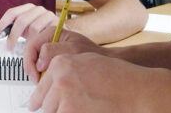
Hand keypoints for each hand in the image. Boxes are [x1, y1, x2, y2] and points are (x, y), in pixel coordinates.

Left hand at [0, 3, 58, 51]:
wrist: (60, 36)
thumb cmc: (40, 35)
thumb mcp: (26, 31)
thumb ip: (15, 29)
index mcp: (28, 8)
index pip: (12, 12)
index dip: (3, 23)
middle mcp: (38, 9)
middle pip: (22, 20)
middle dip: (13, 35)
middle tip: (9, 47)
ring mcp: (48, 15)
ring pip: (33, 27)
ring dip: (27, 41)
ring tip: (25, 51)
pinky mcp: (57, 22)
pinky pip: (45, 33)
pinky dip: (39, 42)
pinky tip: (37, 49)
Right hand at [24, 26, 106, 82]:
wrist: (99, 58)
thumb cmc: (88, 52)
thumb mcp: (72, 49)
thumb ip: (54, 52)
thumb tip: (39, 62)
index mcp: (50, 32)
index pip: (31, 46)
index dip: (30, 63)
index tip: (36, 77)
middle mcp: (47, 39)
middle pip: (30, 54)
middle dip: (32, 69)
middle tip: (38, 82)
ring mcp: (48, 48)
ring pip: (34, 61)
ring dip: (37, 73)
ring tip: (45, 82)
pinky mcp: (51, 57)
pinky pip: (40, 66)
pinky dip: (42, 74)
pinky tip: (49, 80)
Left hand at [28, 52, 155, 111]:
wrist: (134, 90)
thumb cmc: (116, 76)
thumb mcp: (87, 62)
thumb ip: (66, 71)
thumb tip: (53, 84)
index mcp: (61, 63)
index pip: (41, 87)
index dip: (40, 99)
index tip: (36, 105)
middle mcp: (59, 78)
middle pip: (44, 103)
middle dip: (53, 108)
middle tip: (66, 108)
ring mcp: (64, 97)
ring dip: (62, 112)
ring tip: (80, 108)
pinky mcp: (70, 112)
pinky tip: (84, 110)